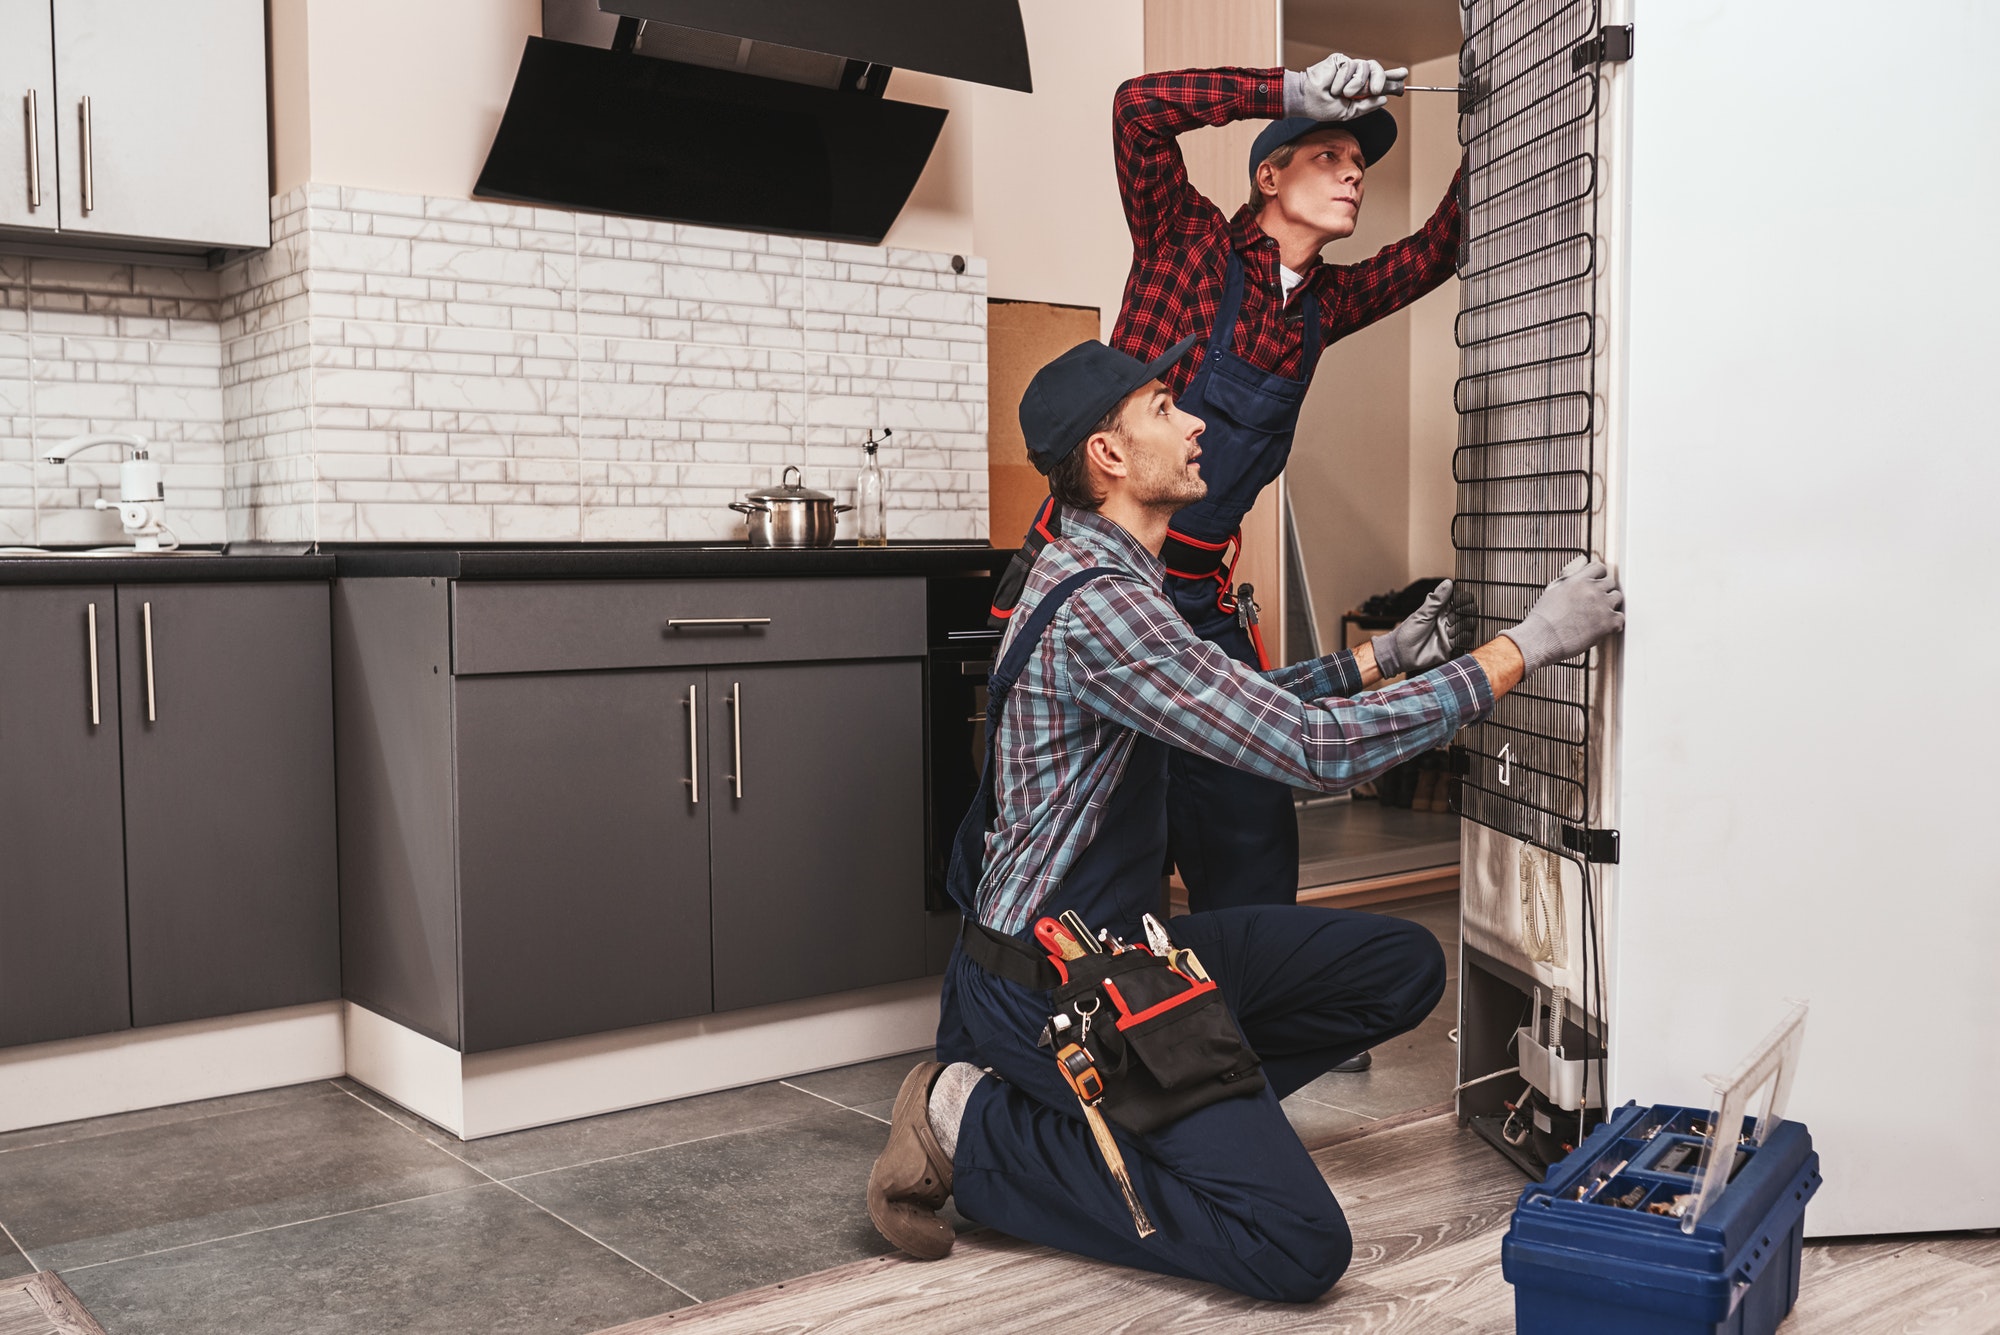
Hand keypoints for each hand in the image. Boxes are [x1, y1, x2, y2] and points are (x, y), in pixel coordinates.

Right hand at [1284, 53, 1407, 120]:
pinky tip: (1334, 86)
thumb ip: (1366, 106)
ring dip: (1355, 85)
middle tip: (1375, 90)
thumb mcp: (1348, 112)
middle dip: (1380, 79)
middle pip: (1376, 69)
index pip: (1378, 79)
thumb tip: (1383, 98)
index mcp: (1359, 88)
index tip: (1403, 74)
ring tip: (1343, 93)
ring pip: (1364, 68)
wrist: (1305, 99)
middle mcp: (1356, 76)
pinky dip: (1343, 80)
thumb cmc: (1322, 107)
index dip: (1391, 76)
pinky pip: (1350, 67)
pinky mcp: (1340, 60)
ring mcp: (1348, 67)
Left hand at [1372, 579, 1477, 677]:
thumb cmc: (1407, 632)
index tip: (1460, 601)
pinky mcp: (1452, 646)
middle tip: (1451, 618)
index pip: (1459, 599)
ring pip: (1469, 624)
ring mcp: (1450, 632)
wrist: (1401, 654)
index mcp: (1440, 609)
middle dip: (1465, 612)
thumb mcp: (1422, 614)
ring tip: (1448, 631)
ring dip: (1462, 625)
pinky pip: (1466, 639)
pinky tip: (1450, 638)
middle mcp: (1447, 619)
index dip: (1463, 598)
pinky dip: (1462, 637)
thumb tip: (1447, 582)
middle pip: (1468, 611)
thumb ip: (1436, 600)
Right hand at [1500, 557, 1625, 675]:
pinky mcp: (1608, 623)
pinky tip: (1602, 626)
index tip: (1595, 583)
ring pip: (1617, 598)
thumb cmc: (1544, 618)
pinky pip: (1620, 619)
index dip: (1597, 576)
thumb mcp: (1553, 589)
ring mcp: (1602, 606)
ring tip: (1598, 614)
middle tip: (1595, 602)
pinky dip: (1614, 623)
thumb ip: (1570, 575)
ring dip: (1610, 605)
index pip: (1599, 568)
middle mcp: (1593, 590)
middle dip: (1604, 591)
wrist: (1541, 639)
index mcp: (1579, 580)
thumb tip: (1580, 564)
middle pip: (1610, 583)